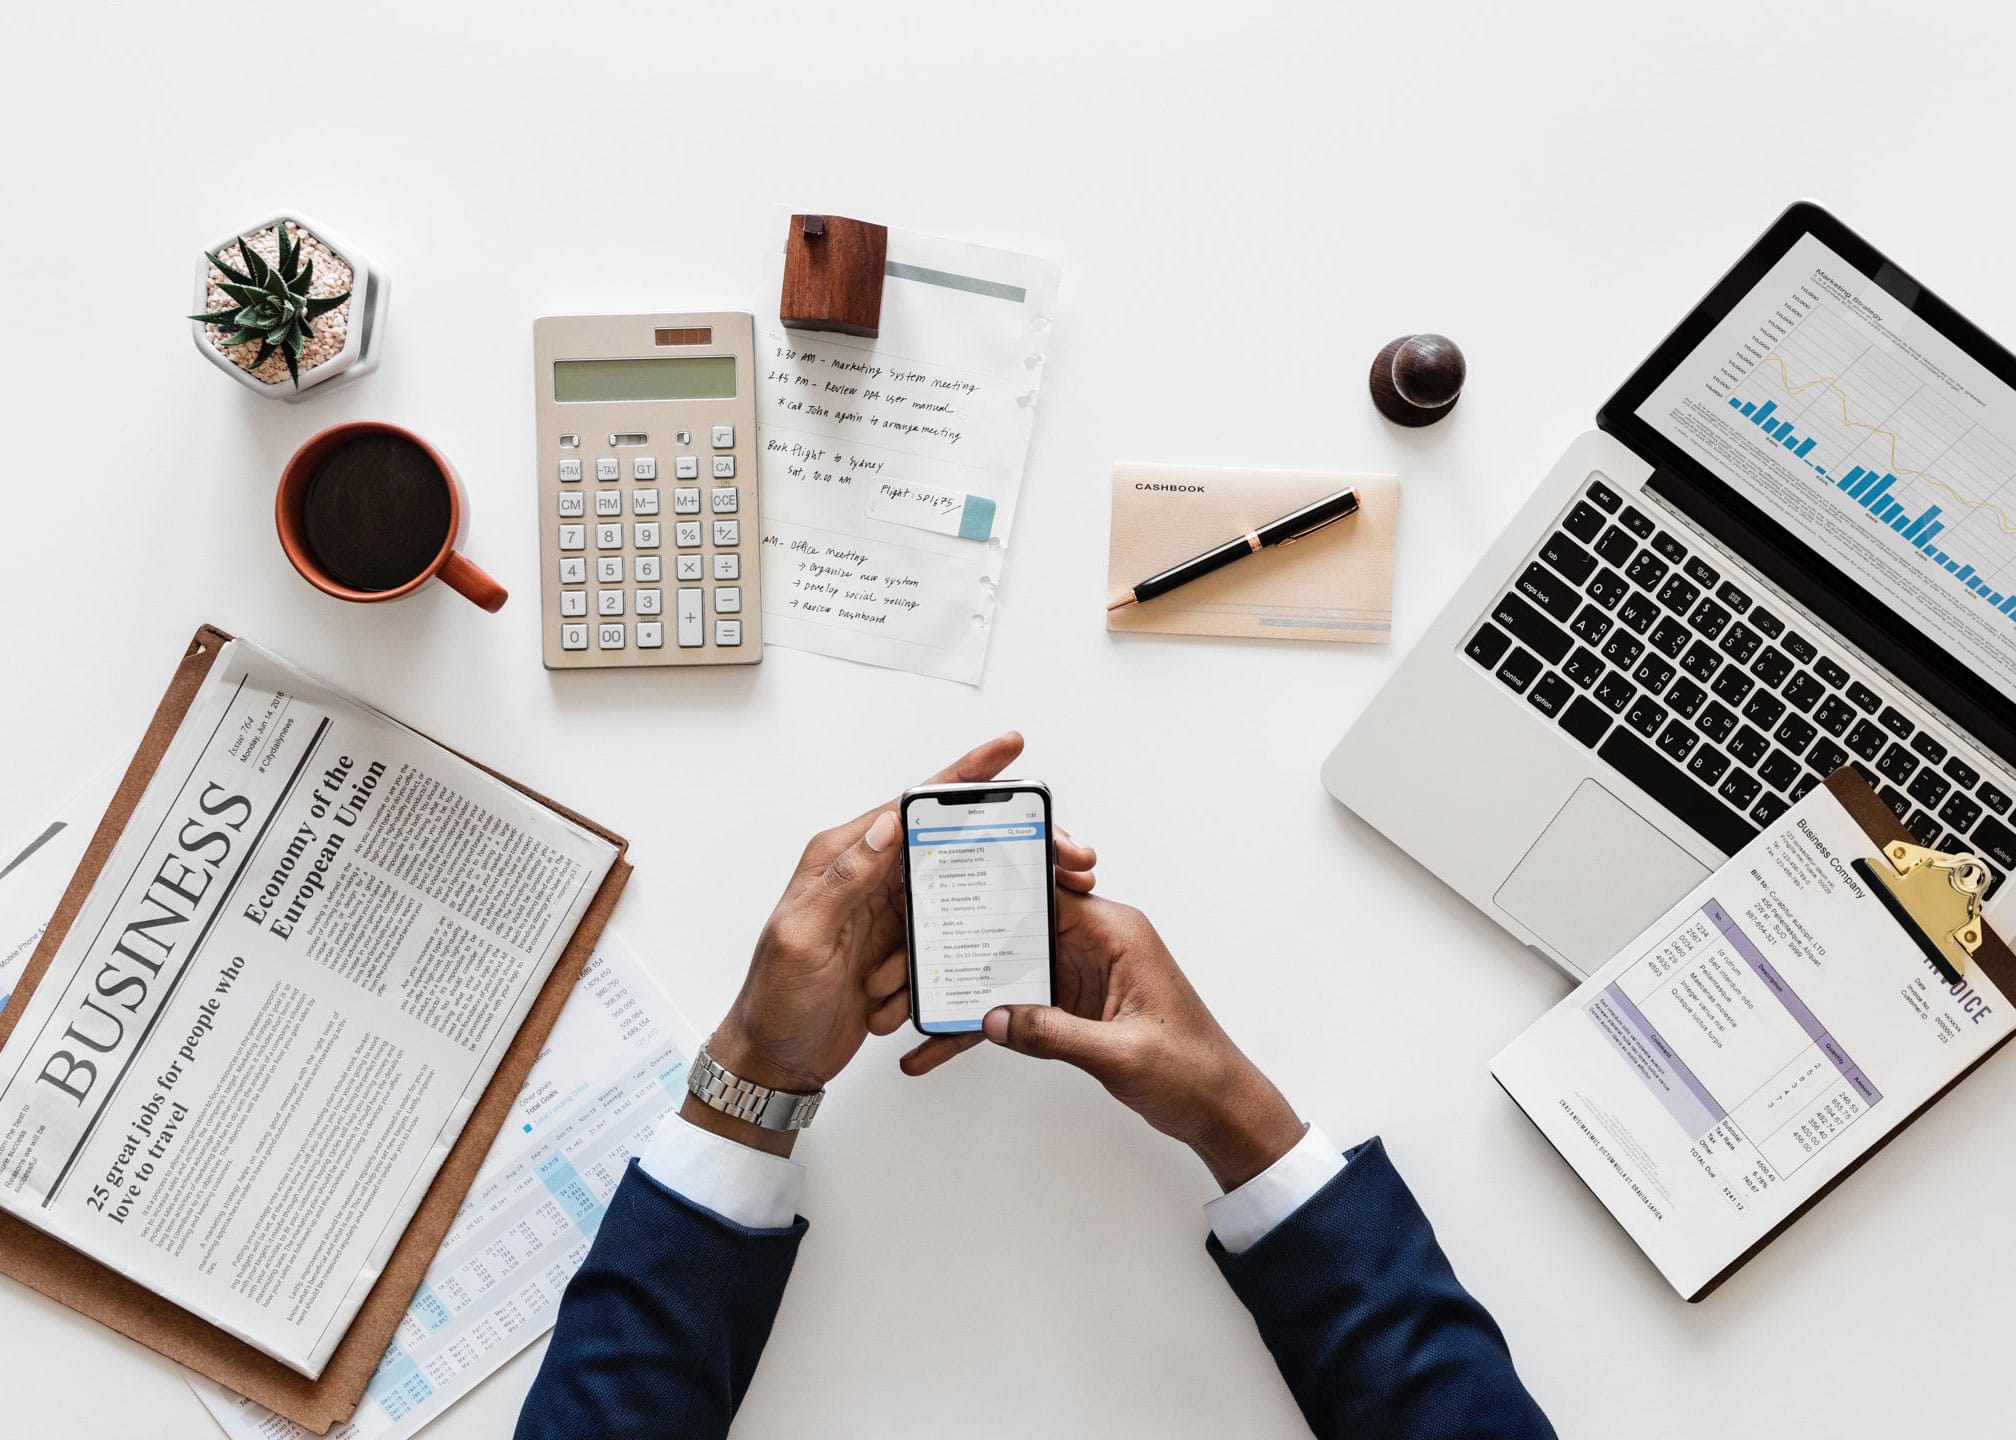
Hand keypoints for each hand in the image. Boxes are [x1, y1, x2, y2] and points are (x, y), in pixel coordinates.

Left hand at [686, 733, 1096, 1154]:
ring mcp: (885, 913)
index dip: (963, 776)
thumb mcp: (803, 936)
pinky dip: (941, 965)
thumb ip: (845, 879)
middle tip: (1054, 853)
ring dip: (963, 923)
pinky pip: (941, 942)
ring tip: (961, 945)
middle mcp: (867, 876)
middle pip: (945, 843)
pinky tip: (923, 988)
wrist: (775, 1059)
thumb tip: (888, 826)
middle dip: (994, 848)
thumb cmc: (774, 1001)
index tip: (1007, 749)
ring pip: (951, 897)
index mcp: (841, 857)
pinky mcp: (898, 948)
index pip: (911, 806)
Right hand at [902, 892, 1303, 1190]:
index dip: (991, 890)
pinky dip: (983, 1025)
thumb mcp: (1121, 1053)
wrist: (1218, 1107)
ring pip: (1004, 970)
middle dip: (957, 947)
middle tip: (902, 963)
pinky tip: (939, 1048)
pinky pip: (1014, 1007)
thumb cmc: (1193, 1068)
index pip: (1044, 892)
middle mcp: (1093, 943)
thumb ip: (1055, 1033)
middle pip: (1011, 929)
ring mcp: (1078, 973)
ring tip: (903, 1009)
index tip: (942, 891)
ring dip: (958, 992)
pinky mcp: (1070, 1005)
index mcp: (1115, 932)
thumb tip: (995, 1019)